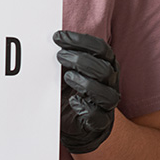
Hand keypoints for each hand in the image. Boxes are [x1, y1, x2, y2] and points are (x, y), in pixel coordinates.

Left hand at [53, 30, 119, 153]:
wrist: (74, 122)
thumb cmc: (71, 89)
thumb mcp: (67, 69)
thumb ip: (64, 55)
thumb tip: (49, 39)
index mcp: (105, 65)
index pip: (101, 49)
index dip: (81, 41)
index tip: (58, 37)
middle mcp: (110, 84)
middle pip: (104, 69)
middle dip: (80, 60)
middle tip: (59, 56)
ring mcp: (106, 104)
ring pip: (106, 94)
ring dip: (85, 83)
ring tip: (66, 77)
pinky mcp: (99, 122)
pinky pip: (99, 117)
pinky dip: (86, 108)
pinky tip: (72, 101)